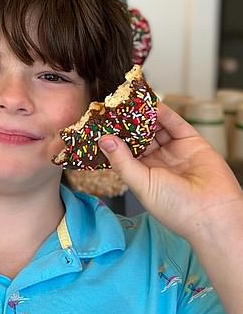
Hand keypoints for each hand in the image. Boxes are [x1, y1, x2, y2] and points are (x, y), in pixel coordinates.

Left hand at [98, 102, 242, 242]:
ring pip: (155, 127)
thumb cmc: (176, 208)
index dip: (114, 137)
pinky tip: (150, 104)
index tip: (99, 122)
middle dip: (126, 122)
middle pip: (138, 136)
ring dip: (143, 114)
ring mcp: (173, 150)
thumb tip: (104, 141)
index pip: (124, 150)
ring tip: (129, 100)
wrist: (214, 213)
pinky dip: (163, 112)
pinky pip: (174, 123)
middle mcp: (157, 161)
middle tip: (112, 105)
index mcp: (142, 174)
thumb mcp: (142, 184)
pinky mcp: (190, 141)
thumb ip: (122, 161)